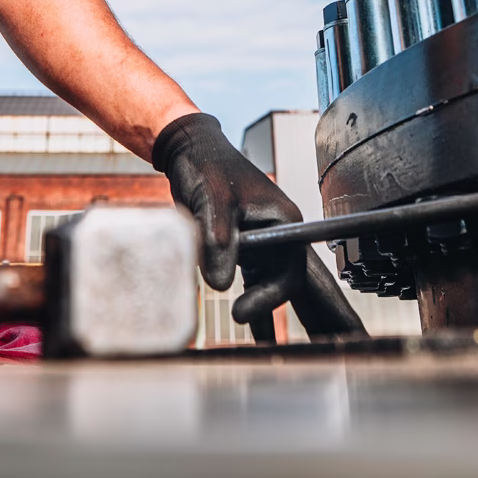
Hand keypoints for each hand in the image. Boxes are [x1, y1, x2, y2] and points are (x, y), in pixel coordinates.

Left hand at [151, 111, 364, 339]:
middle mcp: (278, 231)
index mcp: (284, 220)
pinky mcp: (242, 243)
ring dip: (255, 302)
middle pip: (279, 278)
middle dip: (264, 301)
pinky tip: (244, 322)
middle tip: (237, 316)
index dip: (270, 295)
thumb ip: (219, 242)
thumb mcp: (214, 203)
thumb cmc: (208, 166)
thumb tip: (219, 285)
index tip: (241, 310)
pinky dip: (245, 293)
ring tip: (245, 327)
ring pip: (264, 279)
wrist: (188, 150)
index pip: (289, 269)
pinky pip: (247, 275)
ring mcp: (261, 238)